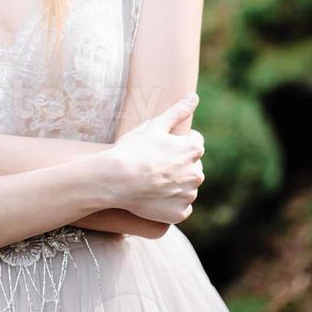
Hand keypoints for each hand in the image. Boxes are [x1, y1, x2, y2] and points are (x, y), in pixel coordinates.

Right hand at [102, 94, 204, 224]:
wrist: (116, 180)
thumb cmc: (133, 149)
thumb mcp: (154, 125)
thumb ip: (177, 111)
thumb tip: (195, 97)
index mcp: (192, 150)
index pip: (194, 143)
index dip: (177, 143)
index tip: (161, 147)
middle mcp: (196, 173)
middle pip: (192, 166)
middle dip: (178, 164)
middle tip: (155, 164)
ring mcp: (188, 195)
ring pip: (187, 187)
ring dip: (176, 184)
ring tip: (152, 180)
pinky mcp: (179, 214)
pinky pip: (181, 207)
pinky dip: (171, 203)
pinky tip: (155, 196)